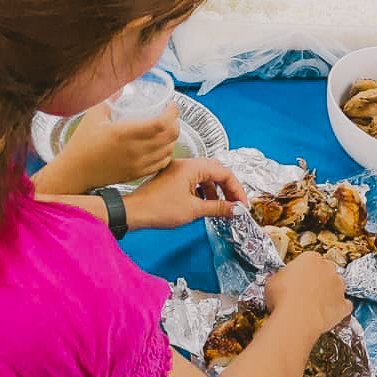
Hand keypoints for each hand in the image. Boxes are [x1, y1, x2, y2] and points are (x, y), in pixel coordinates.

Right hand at [61, 99, 179, 189]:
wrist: (75, 173)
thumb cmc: (82, 145)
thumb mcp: (93, 116)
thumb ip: (108, 99)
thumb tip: (120, 86)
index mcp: (125, 133)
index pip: (161, 123)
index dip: (172, 113)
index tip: (171, 105)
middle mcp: (135, 150)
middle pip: (170, 136)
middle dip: (176, 122)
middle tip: (171, 115)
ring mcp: (138, 164)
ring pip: (169, 150)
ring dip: (172, 138)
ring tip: (167, 129)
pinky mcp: (137, 174)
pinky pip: (162, 164)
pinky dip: (167, 153)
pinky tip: (162, 147)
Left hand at [124, 157, 246, 230]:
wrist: (134, 212)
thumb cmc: (160, 208)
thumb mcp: (194, 210)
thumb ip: (218, 208)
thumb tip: (236, 209)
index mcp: (193, 167)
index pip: (225, 172)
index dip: (236, 189)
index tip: (242, 204)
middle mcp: (187, 164)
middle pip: (216, 172)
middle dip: (228, 189)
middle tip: (235, 204)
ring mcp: (179, 170)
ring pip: (205, 177)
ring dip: (215, 191)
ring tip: (221, 207)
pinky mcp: (173, 178)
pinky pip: (194, 181)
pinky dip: (203, 191)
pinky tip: (204, 204)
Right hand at [265, 249, 350, 335]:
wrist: (296, 318)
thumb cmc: (282, 298)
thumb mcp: (272, 281)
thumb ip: (281, 277)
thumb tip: (279, 280)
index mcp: (311, 259)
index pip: (310, 260)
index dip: (303, 271)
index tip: (296, 279)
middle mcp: (329, 269)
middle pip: (327, 270)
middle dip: (319, 279)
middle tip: (306, 292)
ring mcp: (339, 287)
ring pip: (337, 286)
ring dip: (330, 293)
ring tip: (315, 305)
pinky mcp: (343, 305)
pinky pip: (344, 306)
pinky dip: (338, 309)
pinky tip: (328, 314)